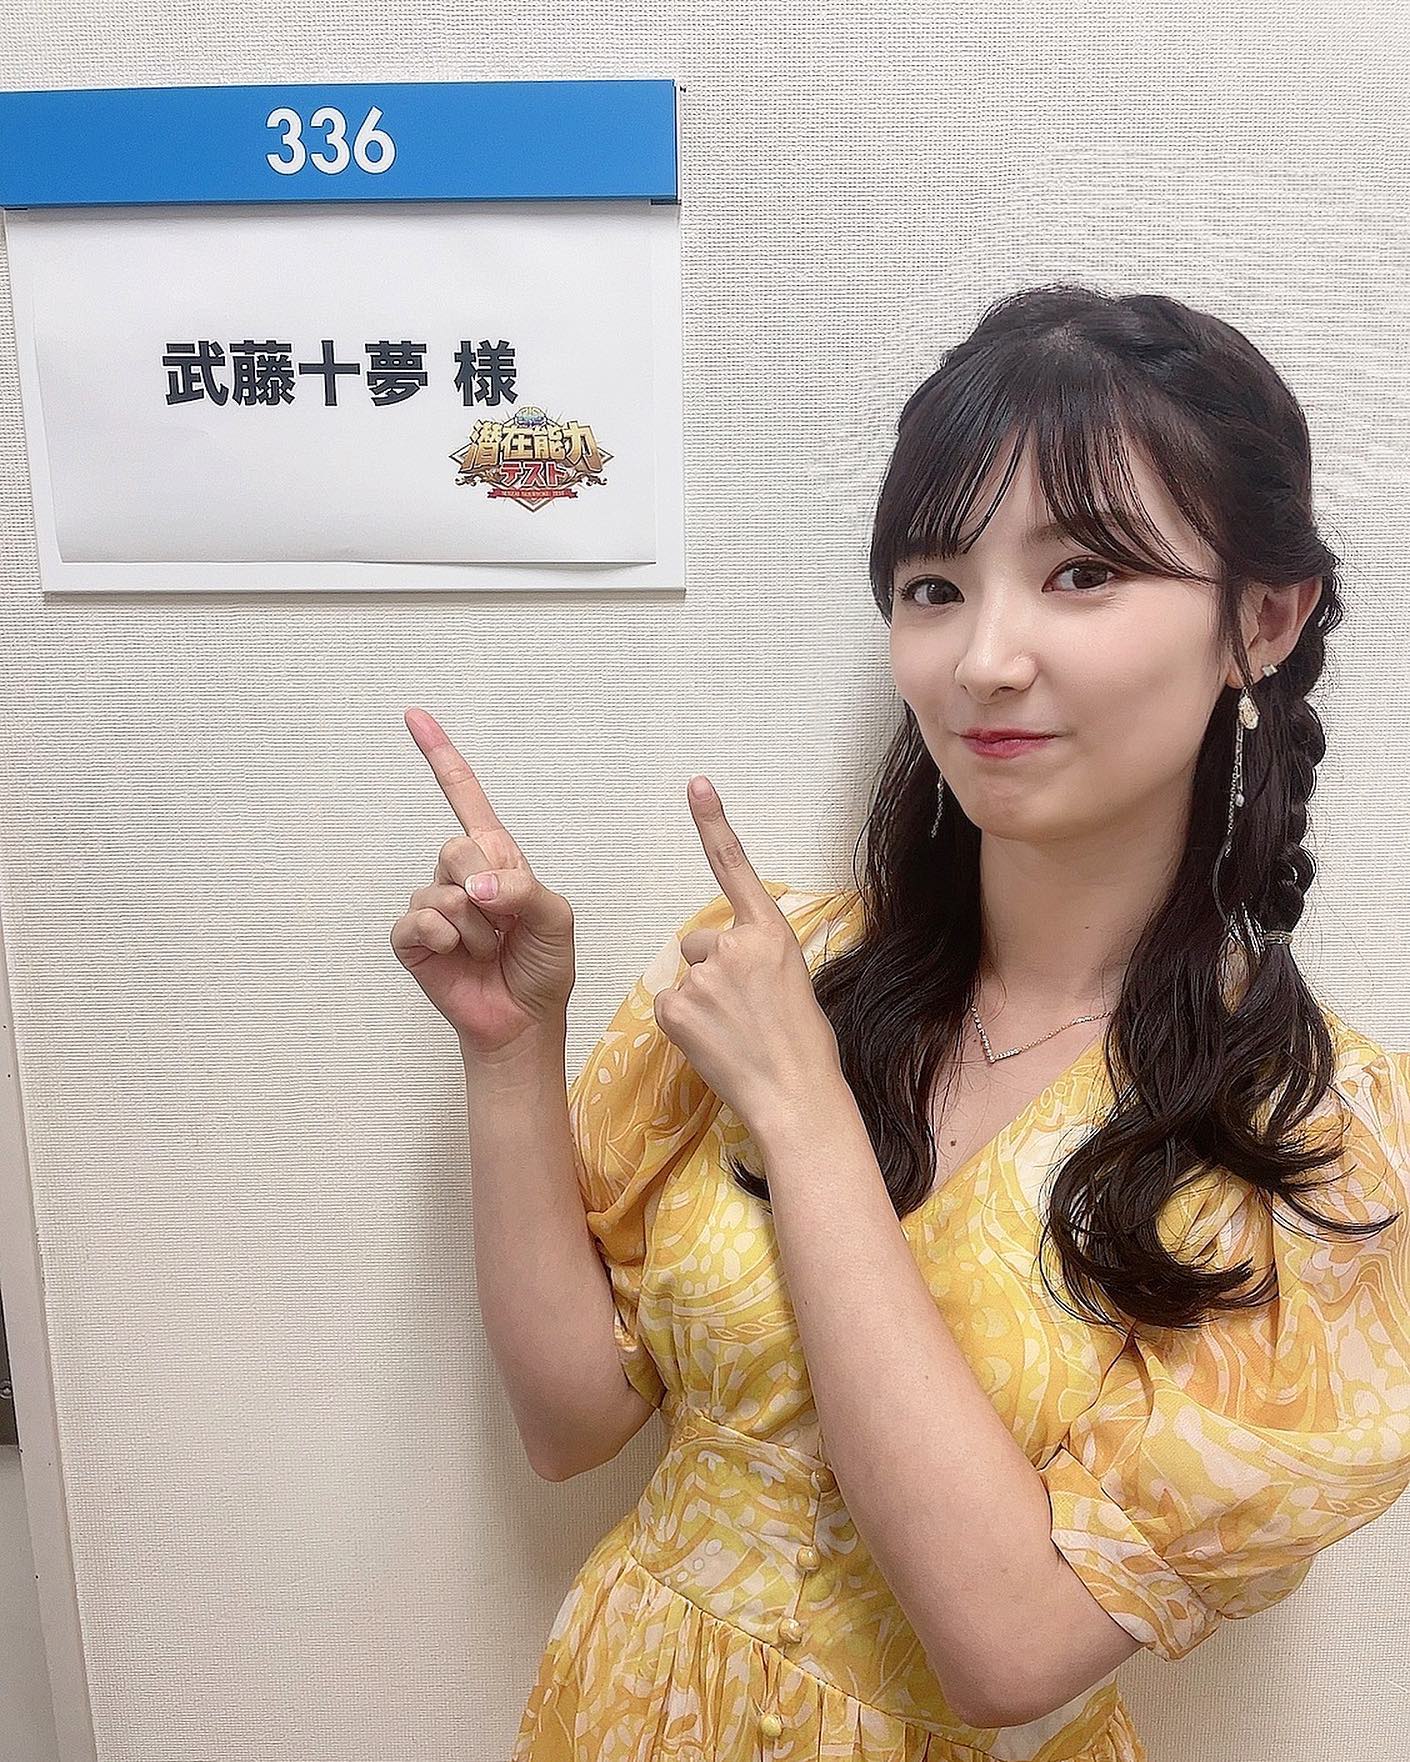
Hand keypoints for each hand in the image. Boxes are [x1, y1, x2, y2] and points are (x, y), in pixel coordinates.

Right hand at [390, 708, 576, 1058]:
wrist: (524, 1020)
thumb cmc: (542, 967)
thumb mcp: (556, 918)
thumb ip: (523, 888)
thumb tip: (473, 887)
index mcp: (497, 859)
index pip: (467, 799)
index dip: (442, 758)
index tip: (415, 717)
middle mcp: (460, 876)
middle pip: (456, 847)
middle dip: (486, 887)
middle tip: (504, 924)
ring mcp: (433, 906)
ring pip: (442, 889)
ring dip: (475, 927)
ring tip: (488, 950)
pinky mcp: (413, 938)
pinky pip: (418, 920)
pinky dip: (446, 938)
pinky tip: (459, 956)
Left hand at [652, 775, 842, 1134]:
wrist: (795, 1096)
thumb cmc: (802, 1044)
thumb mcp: (791, 981)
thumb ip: (753, 956)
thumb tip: (716, 959)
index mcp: (769, 933)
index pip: (735, 867)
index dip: (714, 823)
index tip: (695, 784)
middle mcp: (733, 945)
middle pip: (699, 943)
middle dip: (713, 972)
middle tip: (746, 1013)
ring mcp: (702, 976)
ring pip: (685, 977)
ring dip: (700, 1001)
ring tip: (734, 1032)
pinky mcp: (676, 1007)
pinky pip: (668, 1005)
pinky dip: (684, 1024)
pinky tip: (713, 1042)